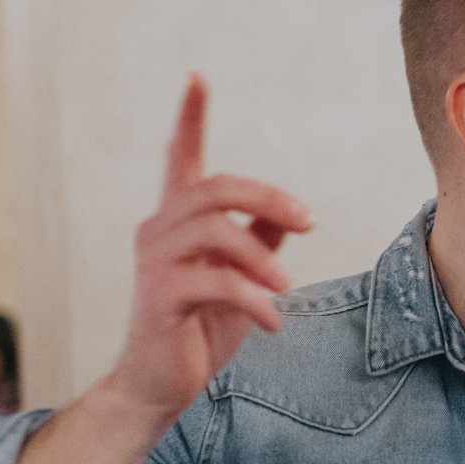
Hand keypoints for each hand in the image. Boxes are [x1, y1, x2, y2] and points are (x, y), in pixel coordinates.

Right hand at [108, 75, 314, 420]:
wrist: (161, 385)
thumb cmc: (200, 328)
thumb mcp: (240, 279)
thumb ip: (258, 242)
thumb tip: (289, 217)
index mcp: (177, 220)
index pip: (179, 157)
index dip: (188, 118)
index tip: (196, 78)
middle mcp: (159, 230)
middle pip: (215, 188)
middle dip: (269, 198)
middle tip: (309, 222)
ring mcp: (155, 262)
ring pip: (215, 231)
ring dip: (261, 257)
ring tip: (285, 286)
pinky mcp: (159, 296)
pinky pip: (214, 282)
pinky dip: (253, 300)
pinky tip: (274, 323)